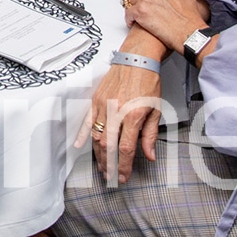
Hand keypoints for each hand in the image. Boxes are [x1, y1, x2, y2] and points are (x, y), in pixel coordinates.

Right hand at [80, 63, 163, 183]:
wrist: (136, 60)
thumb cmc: (148, 82)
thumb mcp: (155, 110)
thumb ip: (150, 135)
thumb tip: (149, 155)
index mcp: (132, 116)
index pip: (125, 148)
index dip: (123, 166)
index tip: (123, 177)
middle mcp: (115, 112)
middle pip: (108, 146)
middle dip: (108, 165)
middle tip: (110, 177)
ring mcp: (103, 106)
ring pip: (96, 136)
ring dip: (98, 154)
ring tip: (101, 166)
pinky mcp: (96, 100)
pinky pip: (87, 121)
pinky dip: (83, 135)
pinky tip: (81, 146)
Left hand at [124, 0, 209, 51]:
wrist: (189, 32)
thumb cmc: (189, 18)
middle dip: (136, 1)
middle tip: (140, 10)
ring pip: (129, 2)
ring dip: (132, 10)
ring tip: (137, 17)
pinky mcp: (139, 10)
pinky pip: (127, 13)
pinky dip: (129, 19)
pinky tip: (133, 23)